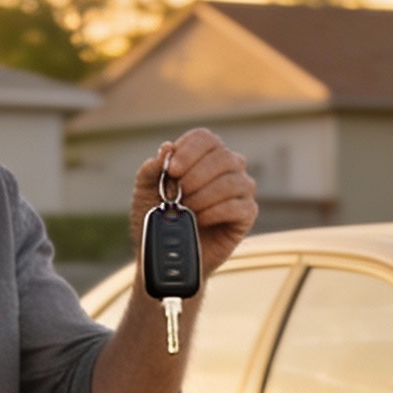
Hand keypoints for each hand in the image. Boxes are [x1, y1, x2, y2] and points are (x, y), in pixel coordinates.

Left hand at [130, 128, 257, 268]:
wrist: (168, 253)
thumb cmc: (159, 217)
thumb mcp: (145, 192)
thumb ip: (151, 169)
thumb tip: (166, 148)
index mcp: (203, 155)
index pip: (205, 139)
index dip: (189, 151)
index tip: (172, 171)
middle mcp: (227, 166)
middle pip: (222, 157)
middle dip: (196, 176)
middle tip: (178, 194)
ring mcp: (240, 188)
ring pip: (232, 181)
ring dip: (205, 196)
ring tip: (187, 210)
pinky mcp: (247, 213)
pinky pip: (238, 206)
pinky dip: (215, 212)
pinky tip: (200, 219)